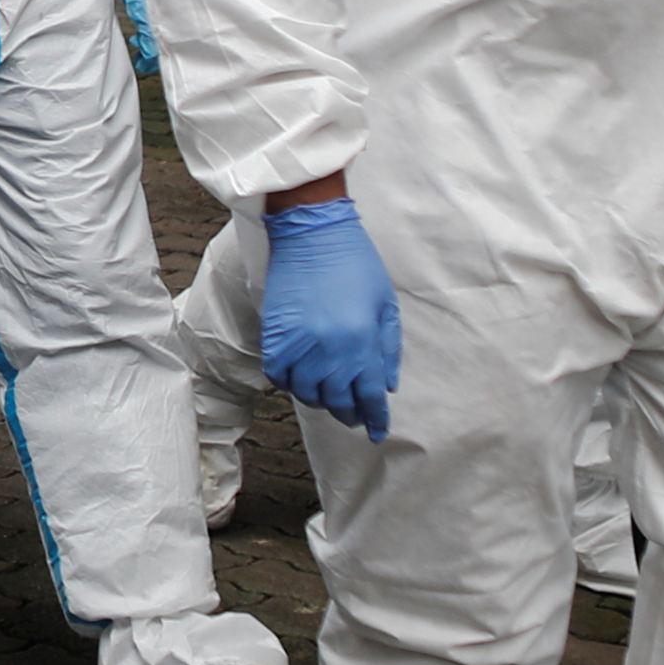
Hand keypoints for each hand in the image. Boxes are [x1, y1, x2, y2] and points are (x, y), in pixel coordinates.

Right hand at [259, 198, 399, 441]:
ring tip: (328, 395)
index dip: (375, 418)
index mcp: (361, 341)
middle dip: (349, 414)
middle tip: (354, 416)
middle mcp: (329, 349)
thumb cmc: (356, 263)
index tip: (378, 431)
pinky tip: (301, 378)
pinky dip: (290, 383)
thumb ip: (388, 349)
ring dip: (320, 399)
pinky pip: (280, 375)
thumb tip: (387, 386)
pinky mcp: (275, 336)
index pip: (369, 395)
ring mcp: (299, 344)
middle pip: (338, 400)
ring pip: (307, 393)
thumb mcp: (386, 304)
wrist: (312, 233)